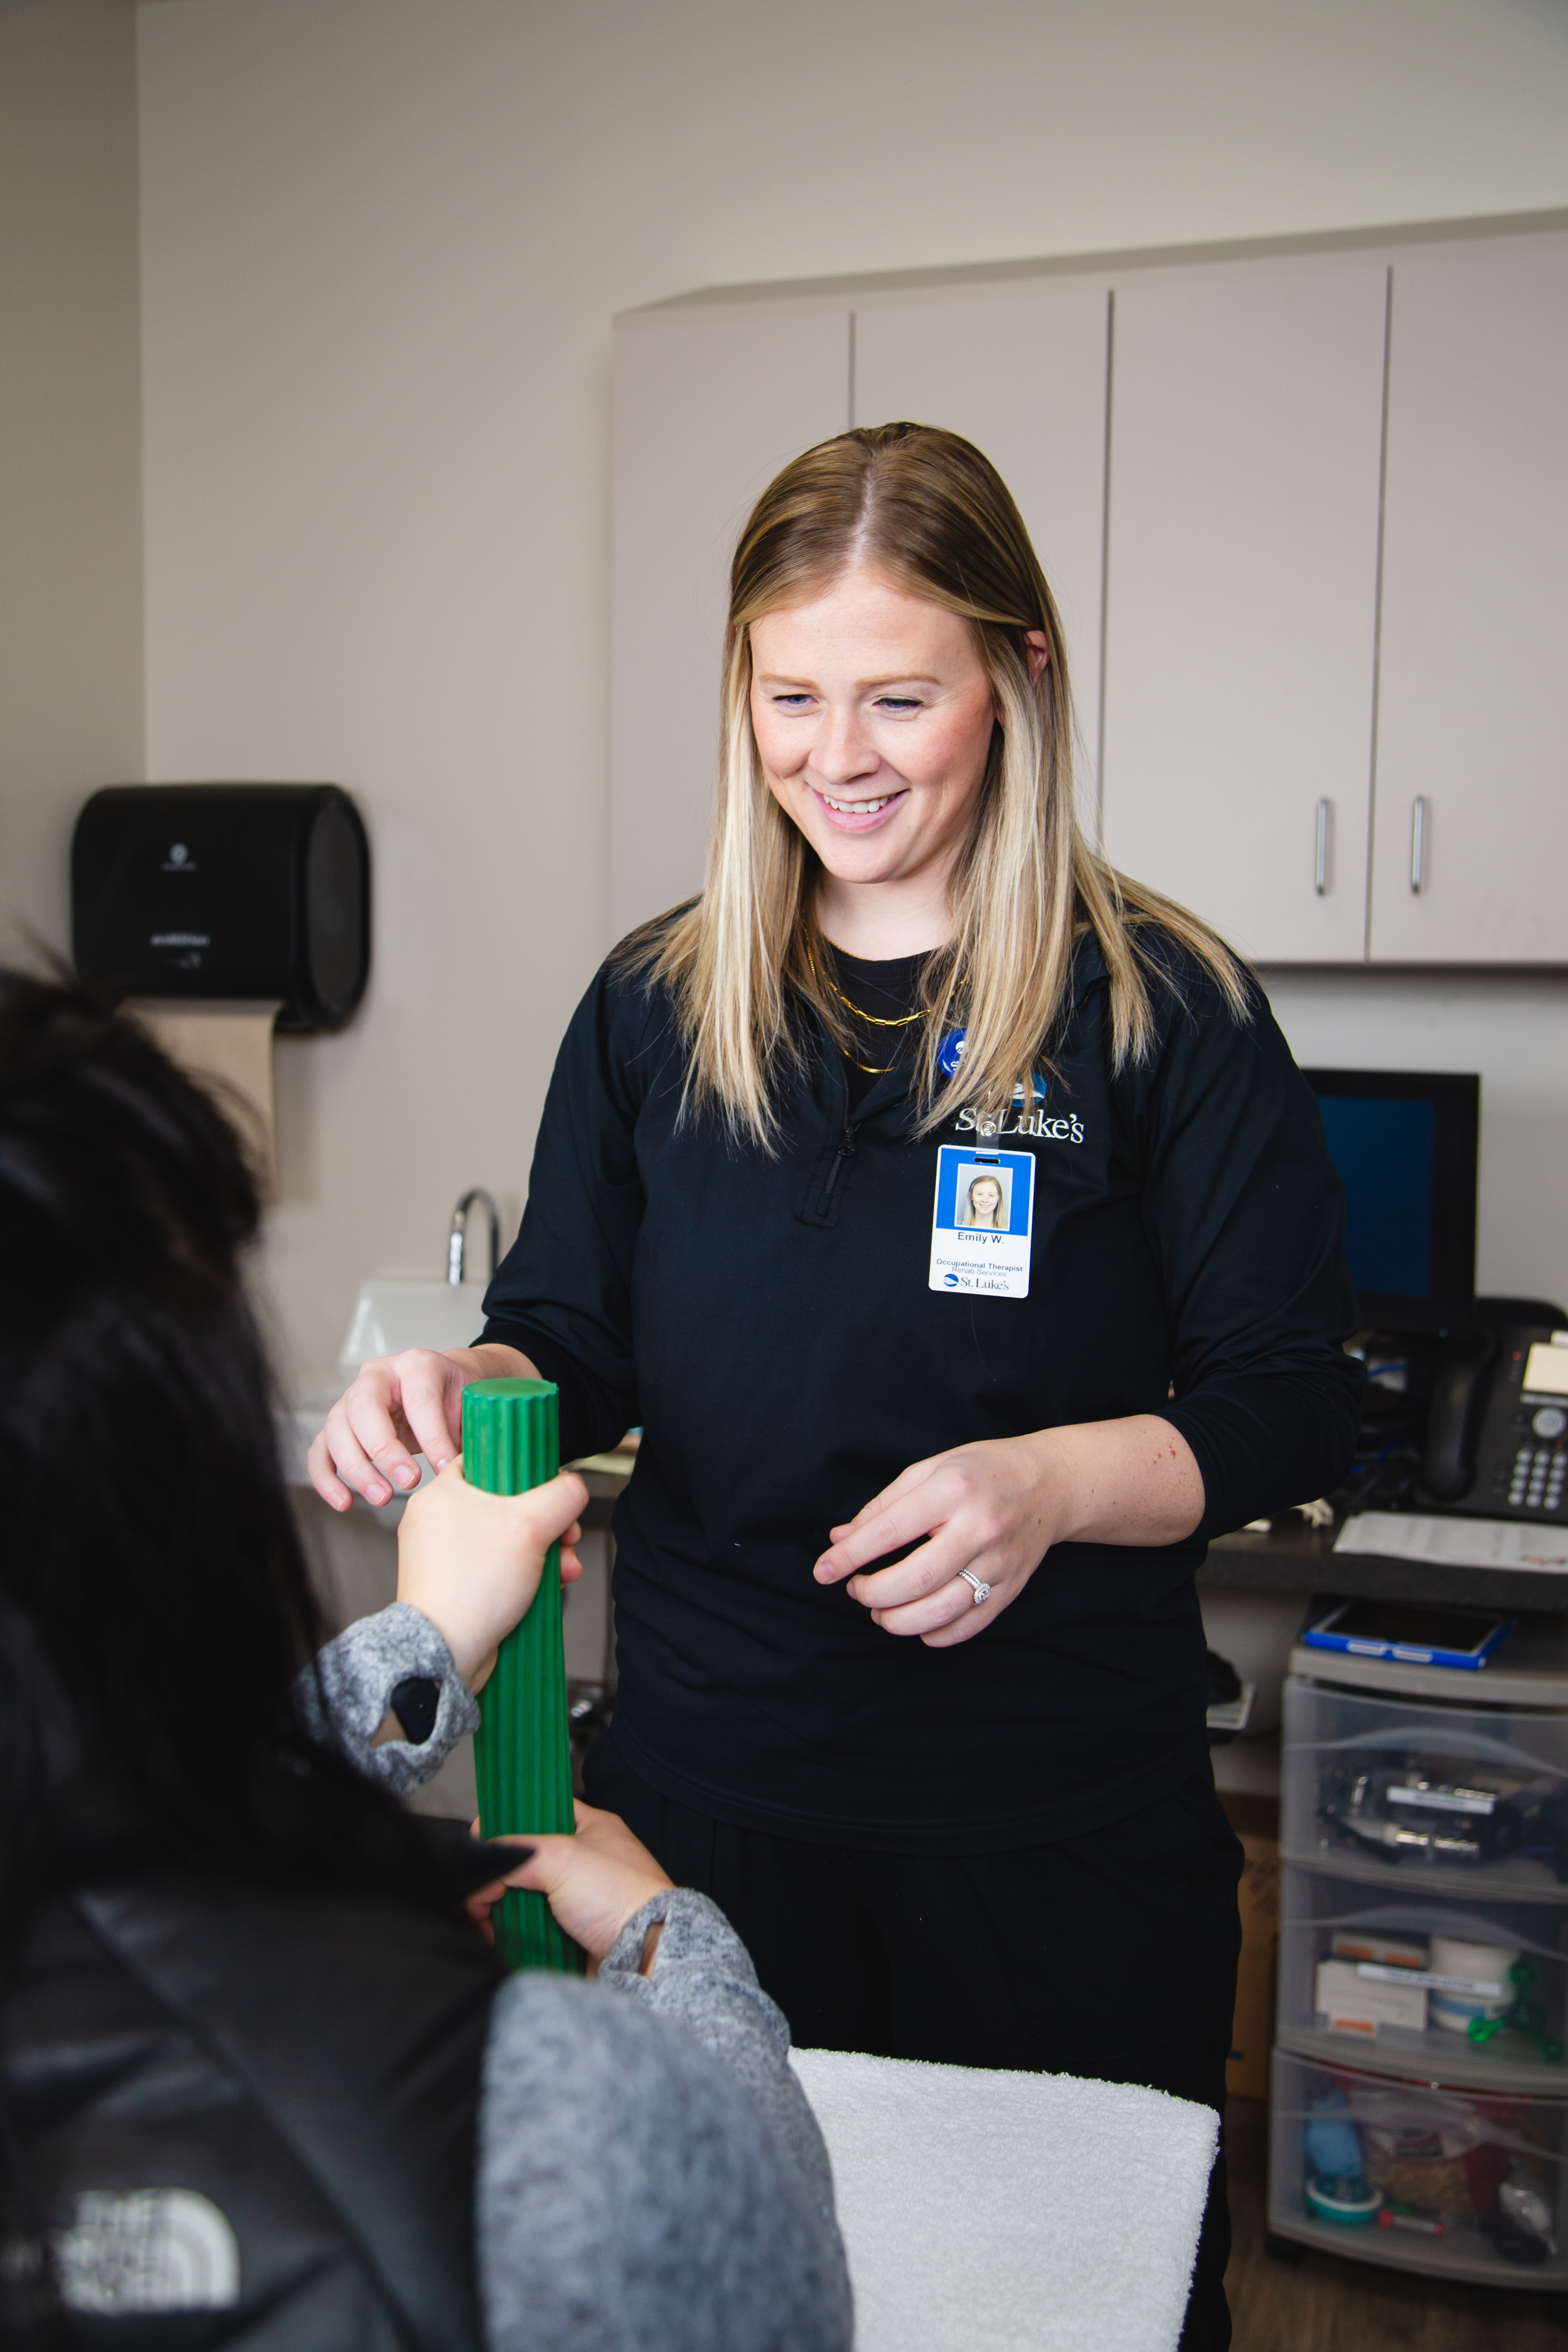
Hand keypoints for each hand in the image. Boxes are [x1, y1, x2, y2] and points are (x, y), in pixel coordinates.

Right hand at [307, 1341, 536, 1510]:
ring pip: (337, 1429)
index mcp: (417, 1364)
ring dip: (356, 1468)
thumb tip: (465, 1470)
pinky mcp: (340, 1425)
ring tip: (382, 1497)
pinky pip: (321, 1450)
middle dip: (384, 1449)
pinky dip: (327, 1478)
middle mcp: (378, 1375)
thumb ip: (467, 1431)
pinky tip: (344, 1502)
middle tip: (409, 1480)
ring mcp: (352, 1397)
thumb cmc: (457, 1397)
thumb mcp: (470, 1406)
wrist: (444, 1388)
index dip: (432, 1435)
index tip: (444, 1467)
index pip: (419, 1398)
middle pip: (364, 1407)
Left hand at [397, 1456, 588, 1690]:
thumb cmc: (471, 1588)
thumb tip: (575, 1486)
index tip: (549, 1484)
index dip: (525, 1469)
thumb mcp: (530, 1526)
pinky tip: (552, 1584)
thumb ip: (561, 1496)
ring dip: (547, 1552)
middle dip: (549, 1523)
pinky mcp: (461, 1585)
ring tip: (564, 1568)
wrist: (447, 1653)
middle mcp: (440, 1522)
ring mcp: (449, 1556)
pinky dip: (530, 1574)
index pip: (487, 1459)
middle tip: (566, 1535)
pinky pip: (503, 1568)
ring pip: (510, 1539)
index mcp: (442, 1493)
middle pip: (509, 1503)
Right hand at [467, 1802, 673, 1973]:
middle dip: (498, 1875)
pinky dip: (512, 1930)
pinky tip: (495, 1934)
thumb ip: (517, 1853)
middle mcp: (585, 1861)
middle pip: (525, 1860)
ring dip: (500, 1906)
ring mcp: (578, 1898)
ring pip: (525, 1895)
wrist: (644, 1954)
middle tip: (480, 1891)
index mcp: (590, 1828)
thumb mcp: (561, 1858)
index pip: (539, 1812)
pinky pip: (531, 1926)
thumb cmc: (622, 1896)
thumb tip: (485, 1862)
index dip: (507, 1823)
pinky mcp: (571, 1931)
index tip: (481, 1840)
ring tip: (481, 1917)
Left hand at [813, 1433, 1067, 1647]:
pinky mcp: (1011, 1587)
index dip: (849, 1557)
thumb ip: (883, 1507)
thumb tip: (839, 1540)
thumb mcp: (929, 1470)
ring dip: (899, 1621)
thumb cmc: (982, 1472)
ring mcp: (999, 1562)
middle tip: (857, 1590)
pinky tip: (917, 1624)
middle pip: (915, 1579)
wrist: (1050, 1483)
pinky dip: (935, 1634)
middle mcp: (978, 1528)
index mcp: (952, 1490)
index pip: (890, 1531)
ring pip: (942, 1610)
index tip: (823, 1571)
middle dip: (873, 1594)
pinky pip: (968, 1625)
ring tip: (880, 1612)